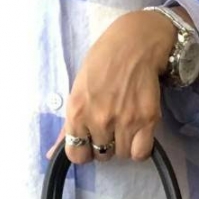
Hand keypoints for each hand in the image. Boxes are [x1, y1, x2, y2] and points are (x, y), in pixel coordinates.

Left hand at [47, 9, 175, 164]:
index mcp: (77, 112)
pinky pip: (141, 152)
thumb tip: (50, 154)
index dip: (83, 150)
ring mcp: (125, 121)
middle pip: (101, 155)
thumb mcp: (77, 90)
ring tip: (125, 125)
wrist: (134, 43)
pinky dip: (140, 147)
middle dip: (104, 144)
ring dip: (123, 144)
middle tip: (110, 124)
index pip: (76, 154)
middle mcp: (99, 120)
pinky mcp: (147, 120)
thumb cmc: (102, 62)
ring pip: (122, 155)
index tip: (89, 140)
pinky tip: (138, 132)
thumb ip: (67, 126)